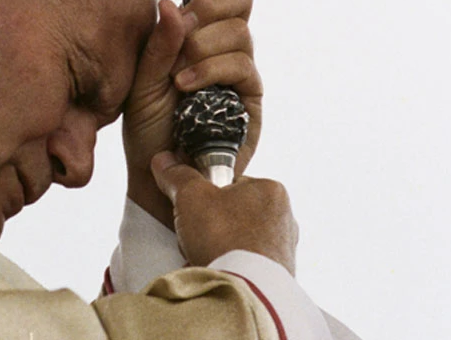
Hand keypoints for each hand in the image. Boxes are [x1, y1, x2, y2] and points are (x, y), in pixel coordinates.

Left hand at [123, 0, 261, 229]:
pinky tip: (188, 87)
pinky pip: (241, 64)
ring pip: (238, 30)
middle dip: (208, 5)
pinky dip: (211, 69)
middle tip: (183, 31)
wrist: (159, 173)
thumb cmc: (147, 127)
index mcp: (192, 34)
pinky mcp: (250, 96)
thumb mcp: (139, 81)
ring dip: (202, 47)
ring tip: (179, 78)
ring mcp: (238, 69)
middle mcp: (220, 45)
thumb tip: (170, 4)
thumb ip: (157, 44)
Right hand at [152, 152, 297, 273]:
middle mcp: (284, 217)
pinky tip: (216, 269)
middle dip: (213, 224)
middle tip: (195, 232)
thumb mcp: (191, 196)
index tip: (192, 206)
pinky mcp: (277, 274)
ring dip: (221, 246)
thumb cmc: (225, 237)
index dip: (205, 194)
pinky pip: (246, 263)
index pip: (230, 183)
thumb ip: (178, 176)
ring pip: (239, 239)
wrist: (243, 288)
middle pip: (234, 212)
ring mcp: (283, 248)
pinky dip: (230, 265)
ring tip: (204, 254)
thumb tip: (166, 162)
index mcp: (270, 189)